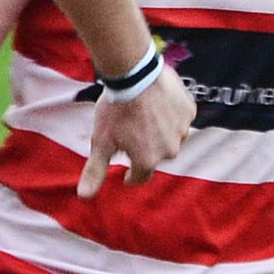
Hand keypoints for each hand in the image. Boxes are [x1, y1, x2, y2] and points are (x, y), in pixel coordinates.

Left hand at [78, 64, 196, 196]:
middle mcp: (170, 150)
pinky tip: (157, 106)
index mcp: (148, 161)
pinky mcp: (189, 110)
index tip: (126, 174)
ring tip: (143, 118)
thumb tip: (84, 197)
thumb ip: (95, 171)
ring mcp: (182, 129)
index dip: (131, 176)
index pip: (140, 177)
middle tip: (131, 135)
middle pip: (155, 156)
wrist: (134, 75)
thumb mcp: (101, 143)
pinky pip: (180, 118)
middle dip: (144, 150)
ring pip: (170, 137)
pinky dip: (170, 116)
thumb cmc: (115, 111)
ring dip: (159, 133)